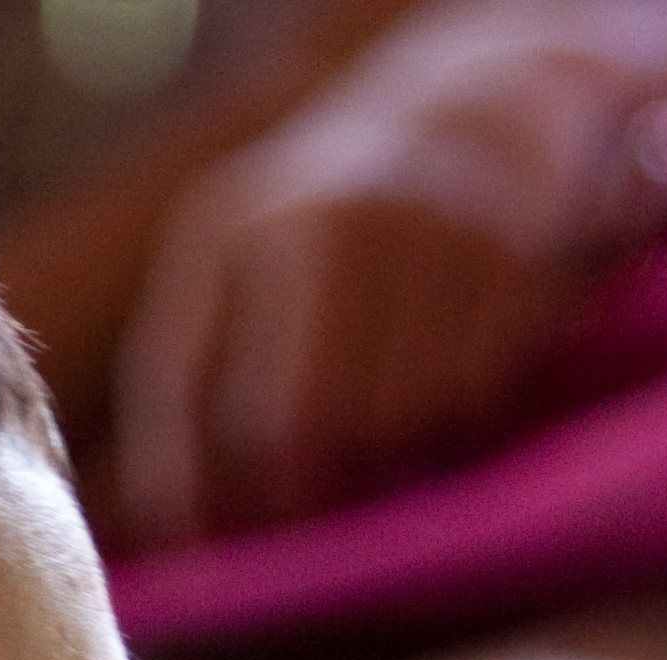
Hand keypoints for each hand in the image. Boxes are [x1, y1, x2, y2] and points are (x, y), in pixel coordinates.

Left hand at [107, 18, 666, 546]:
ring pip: (382, 426)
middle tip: (312, 513)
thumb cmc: (349, 224)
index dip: (176, 480)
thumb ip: (205, 363)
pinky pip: (464, 402)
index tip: (192, 547)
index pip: (177, 382)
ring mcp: (411, 234)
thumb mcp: (255, 253)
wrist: (485, 104)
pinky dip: (458, 419)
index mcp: (229, 227)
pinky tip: (457, 369)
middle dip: (293, 495)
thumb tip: (167, 528)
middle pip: (281, 425)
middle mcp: (313, 222)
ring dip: (388, 454)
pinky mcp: (499, 256)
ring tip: (396, 411)